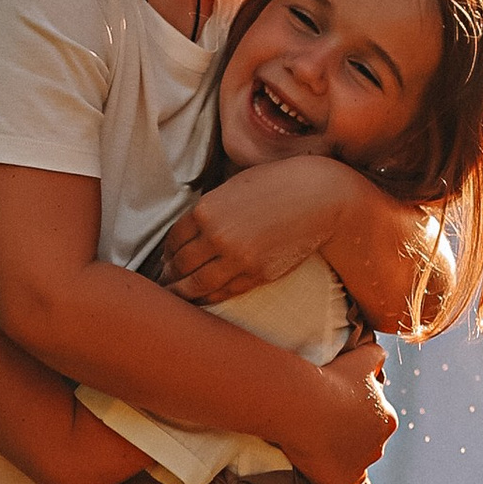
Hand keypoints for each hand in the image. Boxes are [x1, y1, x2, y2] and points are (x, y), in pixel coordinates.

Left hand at [153, 162, 349, 306]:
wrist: (318, 197)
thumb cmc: (277, 184)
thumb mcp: (233, 188)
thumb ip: (210, 210)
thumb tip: (192, 233)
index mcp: (205, 211)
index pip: (174, 240)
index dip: (167, 253)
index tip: (166, 261)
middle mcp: (216, 237)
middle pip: (181, 265)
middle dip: (170, 277)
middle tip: (165, 284)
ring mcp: (237, 259)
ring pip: (197, 286)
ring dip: (183, 293)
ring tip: (177, 297)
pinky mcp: (256, 275)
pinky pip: (225, 292)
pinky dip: (209, 298)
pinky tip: (203, 299)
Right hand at [285, 338, 395, 483]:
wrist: (302, 403)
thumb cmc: (331, 379)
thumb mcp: (360, 358)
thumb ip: (375, 355)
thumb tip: (380, 356)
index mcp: (387, 419)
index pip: (377, 423)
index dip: (357, 418)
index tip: (336, 410)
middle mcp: (379, 447)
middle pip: (367, 448)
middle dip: (351, 441)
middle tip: (326, 429)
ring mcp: (358, 468)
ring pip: (355, 471)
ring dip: (341, 463)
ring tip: (319, 451)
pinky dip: (326, 481)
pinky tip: (313, 469)